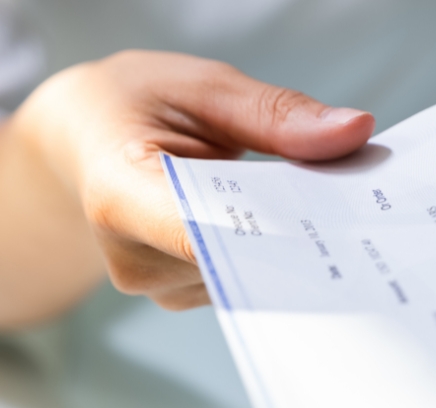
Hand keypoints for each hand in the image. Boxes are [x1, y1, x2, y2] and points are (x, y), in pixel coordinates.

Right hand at [13, 51, 373, 309]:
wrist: (82, 141)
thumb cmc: (133, 104)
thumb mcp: (201, 85)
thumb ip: (275, 113)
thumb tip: (353, 132)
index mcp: (119, 194)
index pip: (199, 232)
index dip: (270, 231)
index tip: (330, 221)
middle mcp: (132, 257)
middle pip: (237, 260)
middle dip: (294, 229)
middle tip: (353, 200)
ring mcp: (154, 284)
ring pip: (248, 274)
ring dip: (283, 238)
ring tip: (300, 195)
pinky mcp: (178, 294)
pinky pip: (242, 280)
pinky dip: (266, 249)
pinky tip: (272, 217)